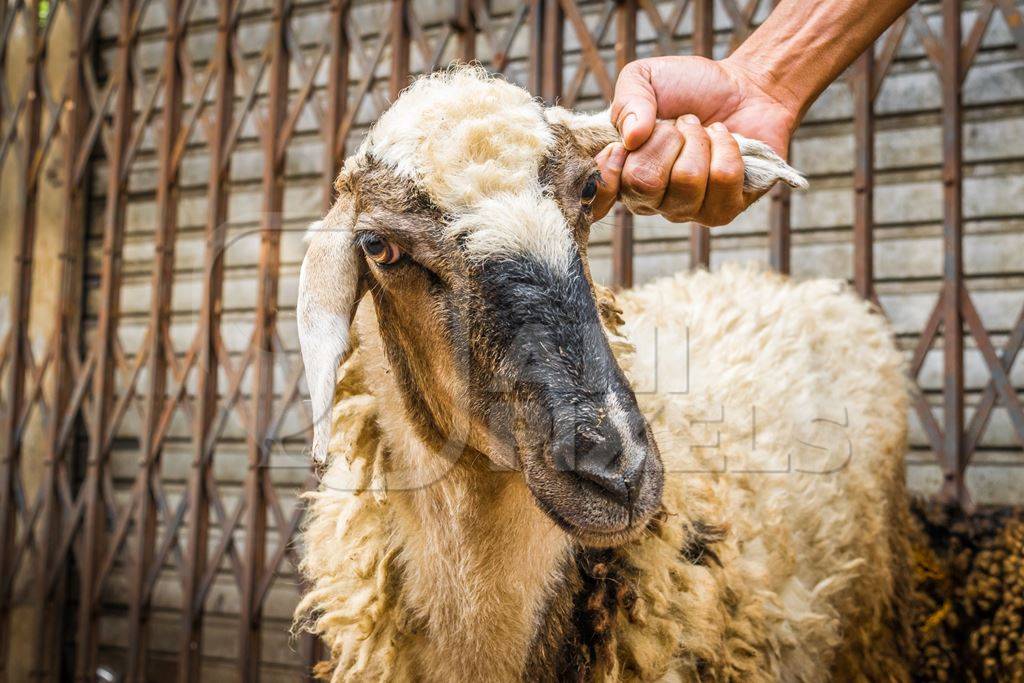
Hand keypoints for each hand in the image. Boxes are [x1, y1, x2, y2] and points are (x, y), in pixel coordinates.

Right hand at [592, 56, 798, 224]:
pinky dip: (727, 146)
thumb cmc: (688, 87)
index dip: (607, 173)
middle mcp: (651, 200)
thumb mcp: (645, 78)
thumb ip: (627, 101)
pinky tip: (725, 141)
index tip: (622, 145)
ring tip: (703, 130)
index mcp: (622, 174)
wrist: (743, 88)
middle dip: (666, 139)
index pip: (597, 202)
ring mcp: (687, 210)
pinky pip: (723, 179)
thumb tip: (631, 138)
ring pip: (687, 181)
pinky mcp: (724, 209)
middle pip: (644, 183)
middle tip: (678, 125)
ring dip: (699, 140)